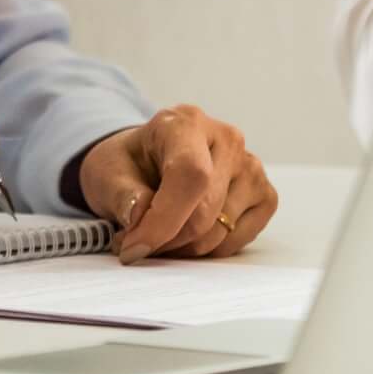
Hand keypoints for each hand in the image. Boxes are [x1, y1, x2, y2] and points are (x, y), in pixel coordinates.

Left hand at [77, 106, 278, 262]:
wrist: (149, 163)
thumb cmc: (129, 165)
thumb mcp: (108, 172)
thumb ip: (122, 193)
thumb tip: (139, 214)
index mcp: (186, 123)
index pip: (190, 174)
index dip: (164, 219)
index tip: (135, 247)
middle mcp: (227, 140)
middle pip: (206, 211)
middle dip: (166, 240)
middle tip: (135, 246)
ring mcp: (252, 168)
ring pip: (221, 233)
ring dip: (183, 249)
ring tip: (156, 237)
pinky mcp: (265, 196)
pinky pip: (237, 241)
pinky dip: (207, 250)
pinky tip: (184, 235)